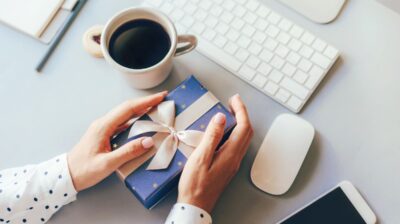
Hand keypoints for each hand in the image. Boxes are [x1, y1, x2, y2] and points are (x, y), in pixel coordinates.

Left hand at [67, 91, 166, 191]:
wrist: (66, 175)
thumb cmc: (83, 170)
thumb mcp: (107, 164)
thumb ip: (128, 152)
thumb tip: (148, 141)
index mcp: (103, 126)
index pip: (128, 109)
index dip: (146, 101)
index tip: (160, 97)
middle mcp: (103, 123)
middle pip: (127, 108)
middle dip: (146, 102)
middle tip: (162, 99)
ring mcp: (103, 128)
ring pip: (125, 114)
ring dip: (141, 109)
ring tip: (156, 108)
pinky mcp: (104, 134)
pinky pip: (122, 122)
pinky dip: (135, 119)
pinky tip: (142, 122)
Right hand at [178, 94, 252, 212]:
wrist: (196, 205)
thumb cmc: (195, 184)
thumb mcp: (200, 158)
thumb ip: (212, 136)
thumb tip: (221, 118)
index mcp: (230, 154)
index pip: (243, 127)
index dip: (241, 110)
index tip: (234, 99)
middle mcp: (235, 158)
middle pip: (247, 132)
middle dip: (242, 114)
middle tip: (233, 102)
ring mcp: (233, 164)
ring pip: (244, 139)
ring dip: (240, 123)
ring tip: (230, 113)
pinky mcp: (228, 167)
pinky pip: (237, 145)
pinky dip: (235, 133)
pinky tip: (225, 132)